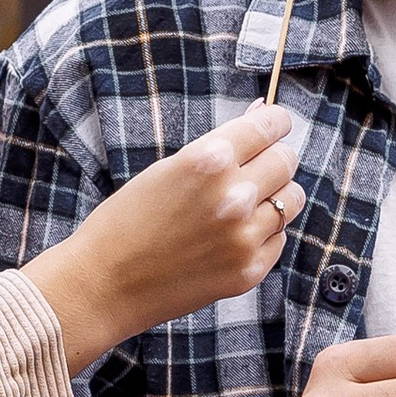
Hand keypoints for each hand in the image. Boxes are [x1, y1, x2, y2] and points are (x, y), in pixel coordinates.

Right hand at [35, 108, 302, 367]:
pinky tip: (231, 236)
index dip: (276, 121)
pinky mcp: (249, 271)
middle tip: (255, 167)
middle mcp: (234, 195)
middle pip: (286, 160)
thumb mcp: (170, 168)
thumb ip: (222, 144)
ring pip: (292, 199)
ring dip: (275, 196)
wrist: (103, 285)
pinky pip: (278, 238)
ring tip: (246, 203)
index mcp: (210, 160)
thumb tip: (263, 112)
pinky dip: (263, 233)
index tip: (276, 123)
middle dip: (274, 158)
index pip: (270, 126)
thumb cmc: (127, 220)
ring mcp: (244, 237)